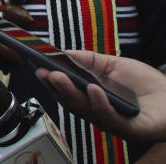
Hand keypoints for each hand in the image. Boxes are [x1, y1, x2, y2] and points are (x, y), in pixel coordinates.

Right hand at [35, 50, 165, 142]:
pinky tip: (93, 89)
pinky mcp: (130, 129)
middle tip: (43, 71)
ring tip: (59, 76)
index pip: (65, 92)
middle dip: (55, 86)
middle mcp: (98, 112)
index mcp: (91, 98)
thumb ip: (89, 60)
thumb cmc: (145, 83)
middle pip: (71, 102)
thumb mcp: (113, 64)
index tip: (36, 66)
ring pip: (85, 111)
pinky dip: (99, 103)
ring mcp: (113, 122)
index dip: (50, 81)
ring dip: (70, 93)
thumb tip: (64, 53)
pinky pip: (111, 118)